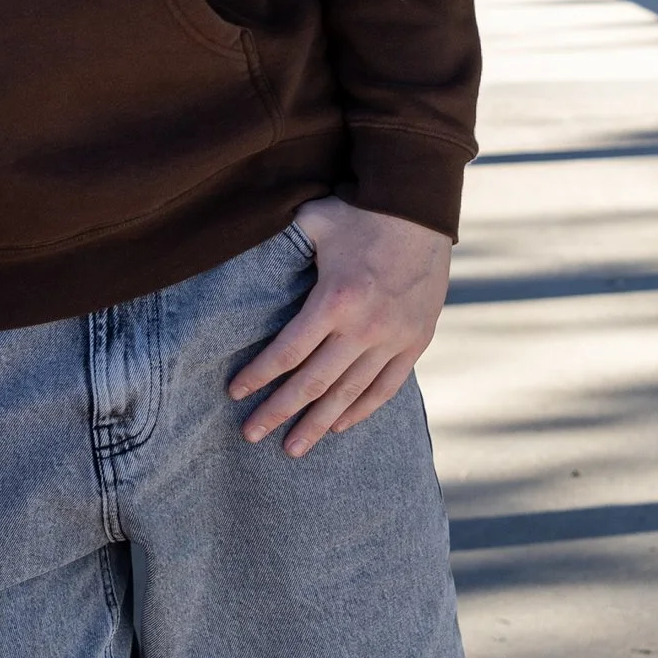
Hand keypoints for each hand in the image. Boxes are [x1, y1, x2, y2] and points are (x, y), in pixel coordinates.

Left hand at [228, 196, 452, 456]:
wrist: (422, 209)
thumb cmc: (360, 211)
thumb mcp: (314, 220)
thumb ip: (281, 241)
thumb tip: (239, 241)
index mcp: (335, 300)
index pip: (288, 352)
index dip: (259, 376)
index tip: (235, 394)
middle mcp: (365, 327)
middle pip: (314, 383)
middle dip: (279, 412)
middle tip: (251, 435)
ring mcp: (394, 337)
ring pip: (351, 393)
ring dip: (319, 423)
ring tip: (293, 449)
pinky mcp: (416, 340)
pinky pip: (387, 386)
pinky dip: (362, 409)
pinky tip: (339, 426)